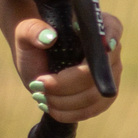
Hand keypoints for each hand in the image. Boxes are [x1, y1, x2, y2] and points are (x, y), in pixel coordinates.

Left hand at [10, 10, 122, 124]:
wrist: (34, 58)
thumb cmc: (32, 39)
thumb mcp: (25, 32)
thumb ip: (33, 30)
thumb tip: (49, 37)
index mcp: (95, 25)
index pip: (112, 28)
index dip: (110, 38)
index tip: (104, 47)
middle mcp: (110, 49)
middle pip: (97, 72)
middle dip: (66, 83)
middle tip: (38, 84)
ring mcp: (110, 74)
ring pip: (95, 95)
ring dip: (64, 101)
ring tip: (40, 96)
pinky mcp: (104, 96)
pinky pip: (93, 109)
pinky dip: (70, 113)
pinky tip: (51, 108)